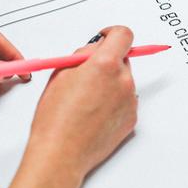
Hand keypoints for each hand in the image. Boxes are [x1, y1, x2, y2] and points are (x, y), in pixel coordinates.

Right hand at [0, 26, 137, 187]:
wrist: (61, 153)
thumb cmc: (55, 118)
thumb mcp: (60, 74)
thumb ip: (82, 56)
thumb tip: (95, 49)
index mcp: (105, 65)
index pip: (124, 35)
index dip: (113, 34)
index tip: (105, 38)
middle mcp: (123, 80)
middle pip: (122, 59)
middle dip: (107, 62)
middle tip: (85, 76)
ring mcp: (130, 100)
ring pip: (123, 80)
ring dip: (110, 83)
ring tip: (85, 101)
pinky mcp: (132, 118)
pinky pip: (125, 101)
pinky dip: (113, 102)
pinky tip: (93, 114)